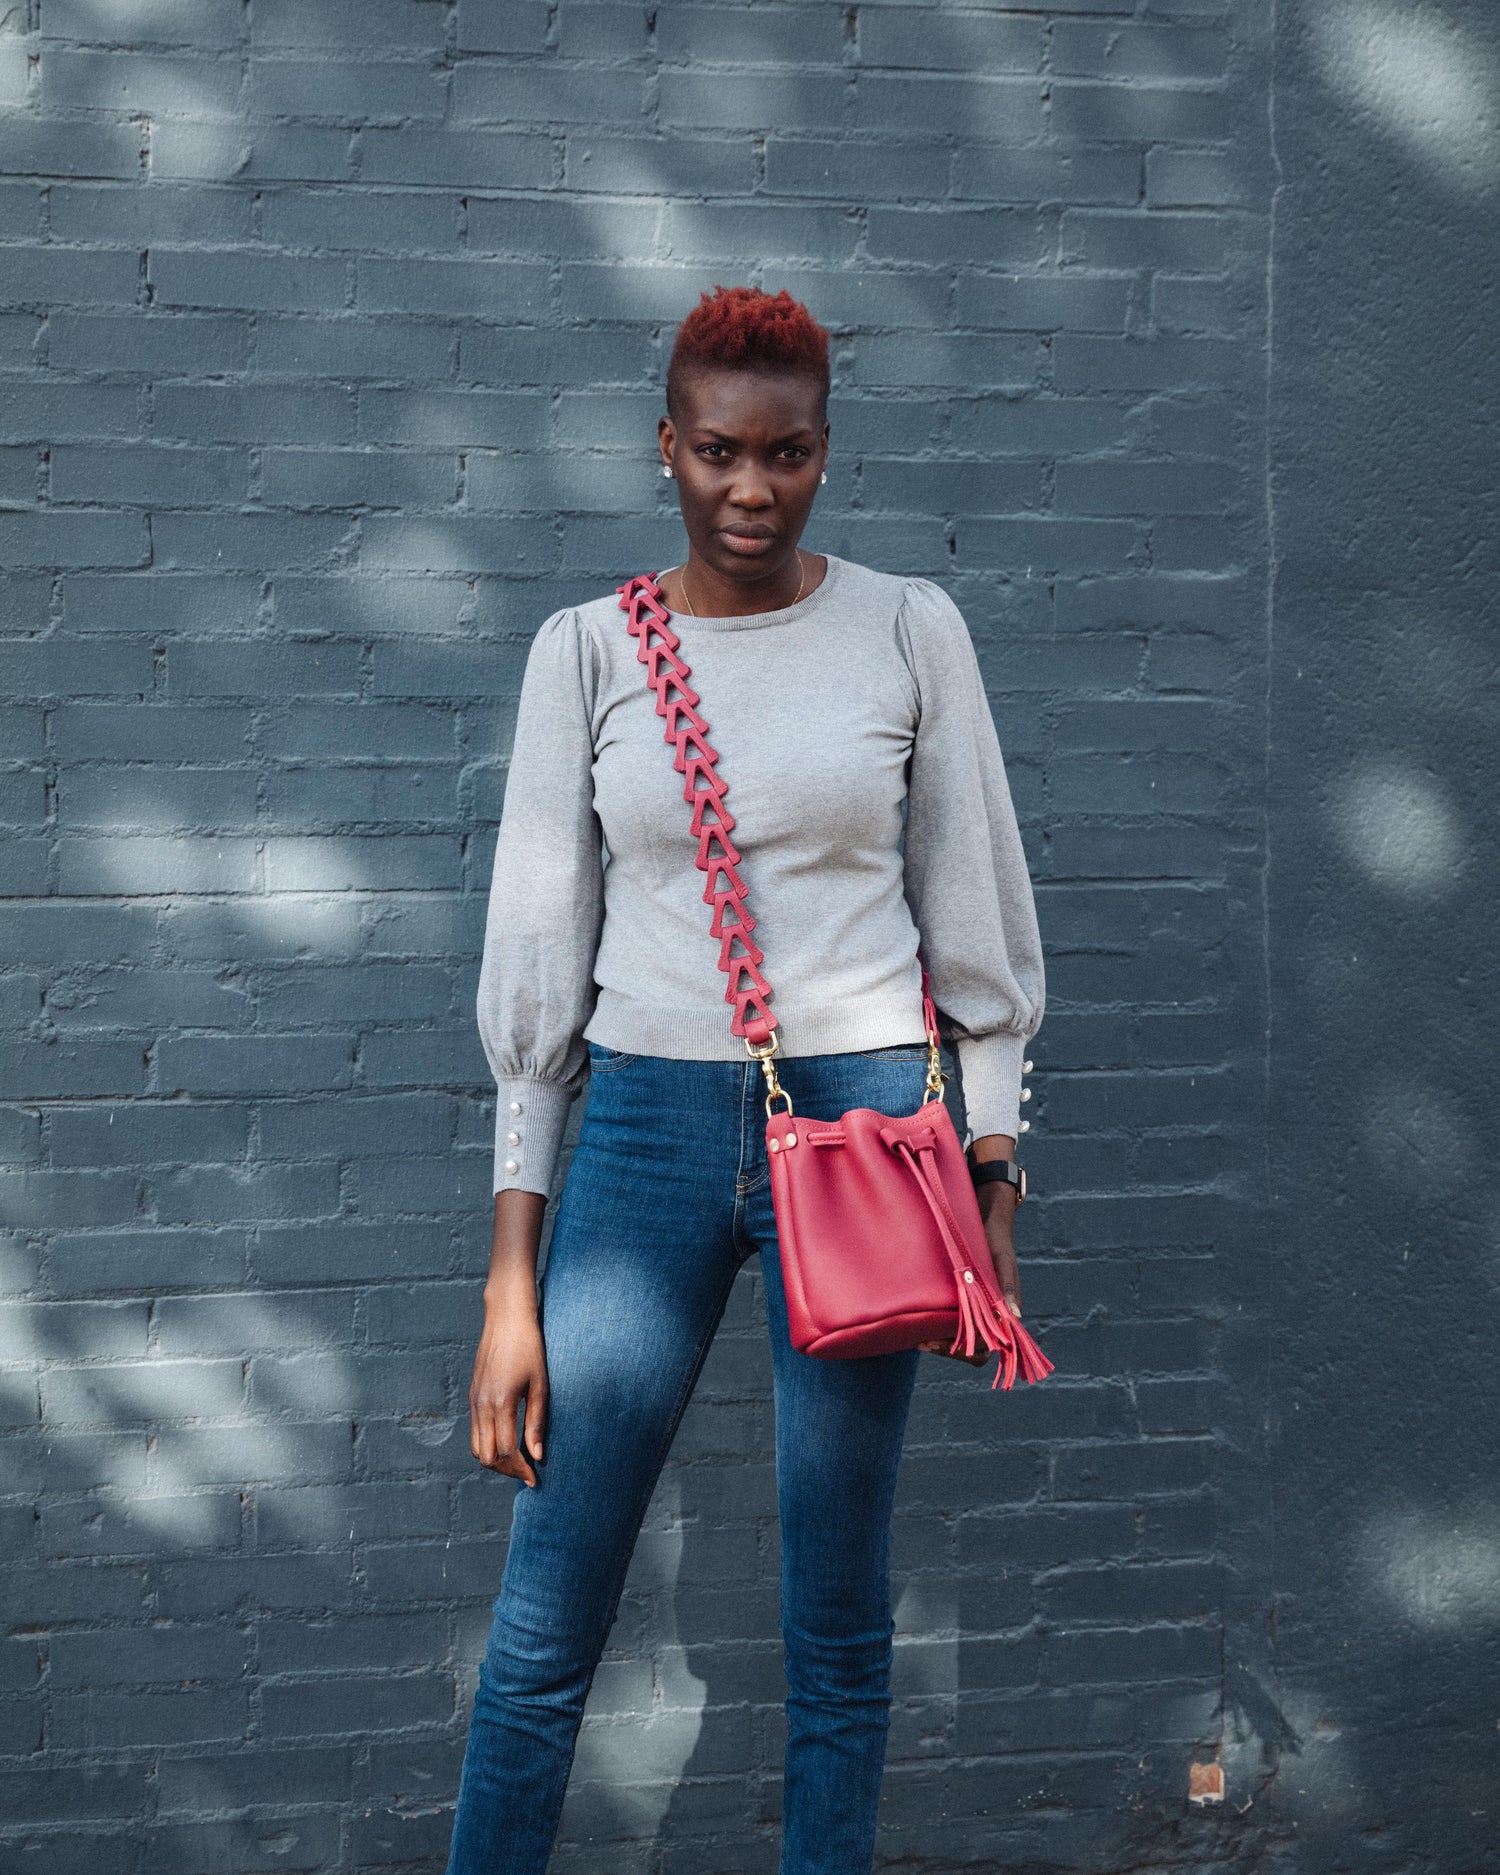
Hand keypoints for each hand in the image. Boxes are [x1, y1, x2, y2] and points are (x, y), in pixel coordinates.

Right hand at [468, 1299, 547, 1486]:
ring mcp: (474, 1400)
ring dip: (494, 1459)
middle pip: (486, 1456)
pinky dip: (487, 1444)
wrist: (506, 1317)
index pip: (505, 1452)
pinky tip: (506, 1441)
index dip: (520, 1470)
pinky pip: (474, 1431)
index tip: (535, 1479)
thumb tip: (537, 1455)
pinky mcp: (473, 1395)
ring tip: (517, 1461)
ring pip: (476, 1447)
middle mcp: (481, 1405)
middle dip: (506, 1470)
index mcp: (500, 1403)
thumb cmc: (529, 1347)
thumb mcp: (540, 1384)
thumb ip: (537, 1421)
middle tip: (527, 1473)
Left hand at [917, 1176, 1022, 1366]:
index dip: (960, 1351)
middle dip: (944, 1349)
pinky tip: (915, 1320)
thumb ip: (1008, 1286)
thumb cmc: (995, 1241)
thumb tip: (1015, 1317)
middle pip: (966, 1350)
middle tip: (920, 1341)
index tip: (935, 1342)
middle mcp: (986, 1316)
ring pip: (955, 1339)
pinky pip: (946, 1322)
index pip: (981, 1348)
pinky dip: (933, 1325)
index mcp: (1000, 1313)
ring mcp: (972, 1309)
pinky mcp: (957, 1299)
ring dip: (937, 1341)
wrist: (983, 1218)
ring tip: (915, 1335)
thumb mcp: (1002, 1261)